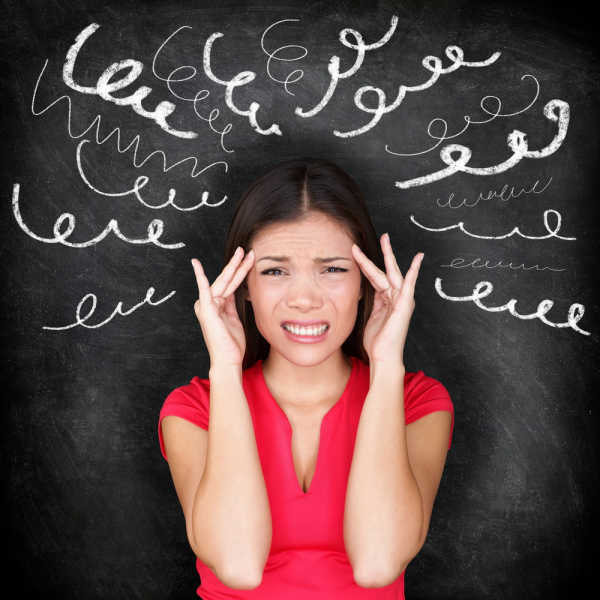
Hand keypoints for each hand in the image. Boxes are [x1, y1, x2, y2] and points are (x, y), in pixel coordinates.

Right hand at [190, 247, 254, 368]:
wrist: (227, 359)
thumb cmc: (232, 344)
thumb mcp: (234, 319)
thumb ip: (232, 305)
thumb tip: (234, 292)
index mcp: (219, 304)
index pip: (231, 283)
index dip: (241, 271)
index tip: (249, 259)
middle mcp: (211, 302)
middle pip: (227, 279)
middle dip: (238, 264)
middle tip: (246, 250)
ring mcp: (207, 305)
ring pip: (223, 280)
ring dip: (234, 266)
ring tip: (242, 252)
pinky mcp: (206, 309)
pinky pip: (204, 289)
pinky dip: (200, 276)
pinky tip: (196, 264)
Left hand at [351, 233, 423, 366]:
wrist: (384, 356)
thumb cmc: (377, 342)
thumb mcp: (371, 317)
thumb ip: (373, 303)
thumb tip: (367, 293)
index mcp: (386, 300)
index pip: (375, 276)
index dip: (366, 263)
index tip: (358, 252)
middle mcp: (395, 297)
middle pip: (386, 270)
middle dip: (383, 252)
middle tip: (383, 235)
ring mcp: (401, 300)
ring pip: (393, 272)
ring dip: (388, 255)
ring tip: (386, 238)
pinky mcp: (405, 305)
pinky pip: (409, 284)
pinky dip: (414, 271)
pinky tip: (418, 259)